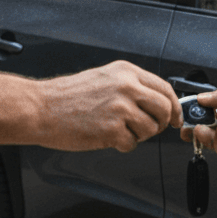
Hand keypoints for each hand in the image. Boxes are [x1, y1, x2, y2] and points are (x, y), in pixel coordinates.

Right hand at [36, 60, 182, 152]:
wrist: (41, 108)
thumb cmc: (66, 96)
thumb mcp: (103, 78)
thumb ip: (130, 86)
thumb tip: (155, 100)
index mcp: (125, 72)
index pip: (164, 88)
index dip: (174, 106)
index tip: (175, 117)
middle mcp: (126, 87)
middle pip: (165, 109)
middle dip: (161, 123)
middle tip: (150, 128)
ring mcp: (120, 108)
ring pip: (151, 129)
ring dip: (138, 135)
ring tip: (118, 130)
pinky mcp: (112, 129)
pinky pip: (132, 144)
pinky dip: (122, 145)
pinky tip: (107, 137)